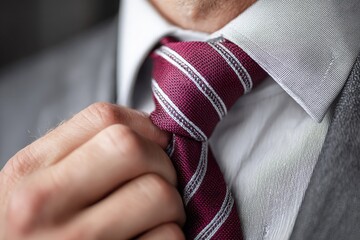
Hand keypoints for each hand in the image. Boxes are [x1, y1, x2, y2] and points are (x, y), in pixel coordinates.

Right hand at [0, 103, 184, 239]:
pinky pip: (168, 237)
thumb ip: (81, 152)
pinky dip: (170, 236)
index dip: (144, 126)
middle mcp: (44, 203)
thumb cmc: (35, 231)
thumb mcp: (36, 184)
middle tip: (158, 178)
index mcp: (30, 169)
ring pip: (160, 194)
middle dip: (161, 161)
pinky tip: (148, 238)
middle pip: (133, 149)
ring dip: (172, 204)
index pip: (104, 117)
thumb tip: (151, 132)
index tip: (154, 141)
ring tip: (154, 214)